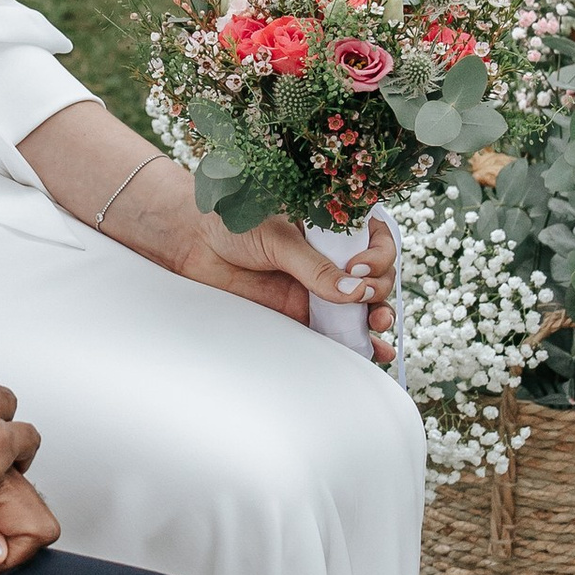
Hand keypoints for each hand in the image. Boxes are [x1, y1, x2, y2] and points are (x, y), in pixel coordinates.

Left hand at [168, 198, 399, 356]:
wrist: (194, 243)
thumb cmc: (233, 224)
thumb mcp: (279, 240)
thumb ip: (316, 268)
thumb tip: (355, 292)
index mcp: (330, 225)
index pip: (375, 238)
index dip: (379, 254)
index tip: (361, 267)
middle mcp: (330, 255)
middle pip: (375, 274)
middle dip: (380, 286)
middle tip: (364, 294)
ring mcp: (318, 285)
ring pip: (362, 304)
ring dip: (378, 315)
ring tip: (378, 324)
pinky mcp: (302, 311)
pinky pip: (336, 328)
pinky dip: (359, 340)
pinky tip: (376, 350)